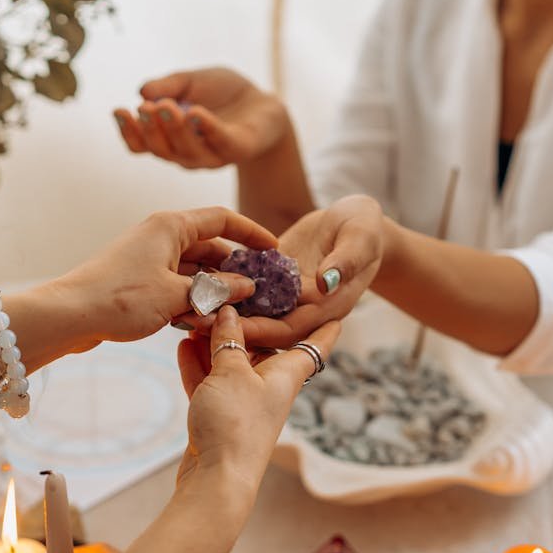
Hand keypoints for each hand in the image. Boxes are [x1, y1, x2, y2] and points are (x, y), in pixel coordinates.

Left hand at [61, 206, 276, 346]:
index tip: (274, 250)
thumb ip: (217, 290)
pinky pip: (177, 285)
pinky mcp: (139, 281)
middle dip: (235, 270)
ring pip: (194, 270)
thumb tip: (248, 286)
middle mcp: (160, 236)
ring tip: (237, 312)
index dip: (252, 233)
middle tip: (261, 292)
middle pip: (210, 247)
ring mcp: (149, 259)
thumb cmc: (120, 298)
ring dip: (214, 290)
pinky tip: (204, 322)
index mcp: (171, 226)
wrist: (69, 316)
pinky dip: (193, 300)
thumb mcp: (178, 295)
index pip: (223, 219)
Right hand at [113, 67, 288, 168]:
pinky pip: (220, 141)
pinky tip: (196, 113)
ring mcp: (212, 155)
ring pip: (187, 151)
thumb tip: (142, 91)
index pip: (142, 145)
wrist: (262, 102)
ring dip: (174, 129)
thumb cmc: (221, 94)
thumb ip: (168, 86)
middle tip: (144, 108)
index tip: (118, 110)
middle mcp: (186, 153)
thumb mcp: (190, 82)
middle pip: (162, 150)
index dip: (128, 132)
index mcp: (169, 140)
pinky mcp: (237, 149)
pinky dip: (207, 128)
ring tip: (166, 106)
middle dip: (150, 130)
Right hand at [176, 305, 339, 490]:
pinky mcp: (222, 417)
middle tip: (230, 298)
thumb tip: (228, 313)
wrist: (217, 479)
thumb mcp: (231, 372)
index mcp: (287, 374)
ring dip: (214, 343)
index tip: (335, 311)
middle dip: (246, 325)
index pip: (314, 345)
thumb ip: (229, 340)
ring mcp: (245, 403)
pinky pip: (212, 383)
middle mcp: (270, 387)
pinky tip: (183, 347)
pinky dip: (200, 365)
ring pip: (232, 364)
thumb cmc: (235, 425)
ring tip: (195, 319)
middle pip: (264, 348)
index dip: (325, 327)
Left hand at [177, 197, 383, 348]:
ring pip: (249, 310)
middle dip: (232, 327)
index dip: (262, 331)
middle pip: (262, 326)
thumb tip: (327, 280)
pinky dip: (224, 287)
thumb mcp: (361, 241)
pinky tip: (194, 282)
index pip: (289, 328)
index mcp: (324, 306)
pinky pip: (244, 288)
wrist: (358, 221)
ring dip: (222, 310)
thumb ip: (347, 261)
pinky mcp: (271, 280)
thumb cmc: (366, 228)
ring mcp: (285, 295)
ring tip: (186, 307)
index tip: (235, 330)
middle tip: (198, 324)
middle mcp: (301, 308)